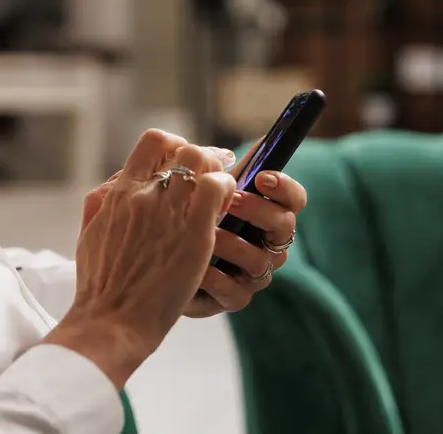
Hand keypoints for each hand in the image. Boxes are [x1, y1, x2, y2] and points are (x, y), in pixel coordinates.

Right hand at [45, 130, 235, 386]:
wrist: (110, 320)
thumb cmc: (99, 286)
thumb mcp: (90, 234)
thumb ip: (101, 204)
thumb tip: (115, 186)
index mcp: (118, 194)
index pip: (153, 142)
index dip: (175, 146)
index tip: (184, 160)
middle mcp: (143, 195)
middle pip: (184, 149)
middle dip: (203, 156)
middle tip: (215, 169)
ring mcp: (169, 212)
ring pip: (203, 163)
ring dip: (218, 171)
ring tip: (225, 189)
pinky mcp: (194, 234)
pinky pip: (218, 189)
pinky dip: (227, 189)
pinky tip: (227, 207)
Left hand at [183, 142, 308, 316]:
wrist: (149, 270)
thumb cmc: (181, 222)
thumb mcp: (197, 192)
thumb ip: (222, 171)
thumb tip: (251, 143)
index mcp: (263, 213)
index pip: (293, 198)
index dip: (284, 187)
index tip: (262, 177)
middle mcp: (265, 243)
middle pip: (285, 226)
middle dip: (258, 210)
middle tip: (231, 201)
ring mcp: (252, 273)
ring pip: (260, 260)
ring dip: (233, 243)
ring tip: (207, 235)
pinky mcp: (234, 299)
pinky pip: (234, 290)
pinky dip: (214, 276)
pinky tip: (196, 267)